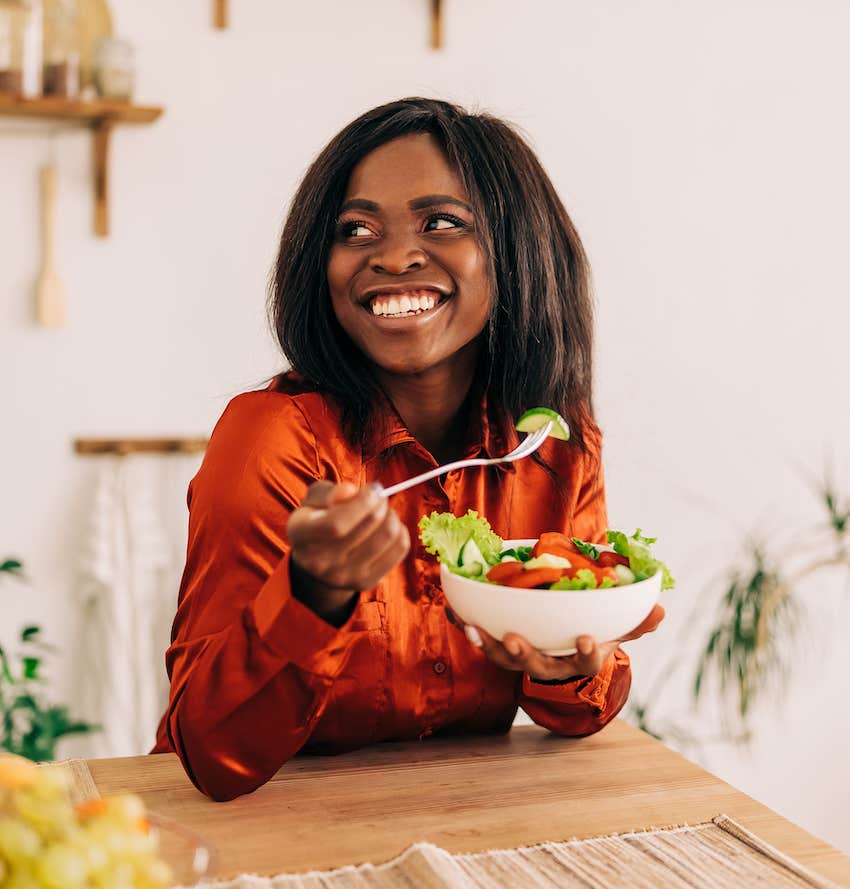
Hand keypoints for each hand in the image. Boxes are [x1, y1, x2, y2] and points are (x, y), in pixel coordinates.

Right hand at [288, 481, 409, 622]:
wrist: (320, 561)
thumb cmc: (319, 518)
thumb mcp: (315, 500)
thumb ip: (329, 492)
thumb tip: (349, 492)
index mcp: (300, 535)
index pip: (336, 524)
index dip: (362, 502)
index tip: (373, 488)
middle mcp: (319, 563)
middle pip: (369, 526)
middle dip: (381, 503)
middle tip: (379, 497)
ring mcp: (344, 577)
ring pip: (389, 535)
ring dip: (391, 515)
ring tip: (382, 511)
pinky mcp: (366, 582)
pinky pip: (400, 548)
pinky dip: (400, 530)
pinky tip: (386, 527)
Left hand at [462, 604, 664, 680]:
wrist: (562, 644)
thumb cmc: (591, 630)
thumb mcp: (615, 628)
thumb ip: (635, 622)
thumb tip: (660, 611)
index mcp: (579, 660)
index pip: (585, 664)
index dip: (585, 654)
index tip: (585, 639)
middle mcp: (548, 663)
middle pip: (535, 665)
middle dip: (523, 654)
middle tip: (512, 639)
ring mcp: (522, 657)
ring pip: (503, 658)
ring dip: (487, 644)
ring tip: (474, 629)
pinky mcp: (500, 647)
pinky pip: (483, 638)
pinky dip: (468, 626)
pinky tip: (456, 612)